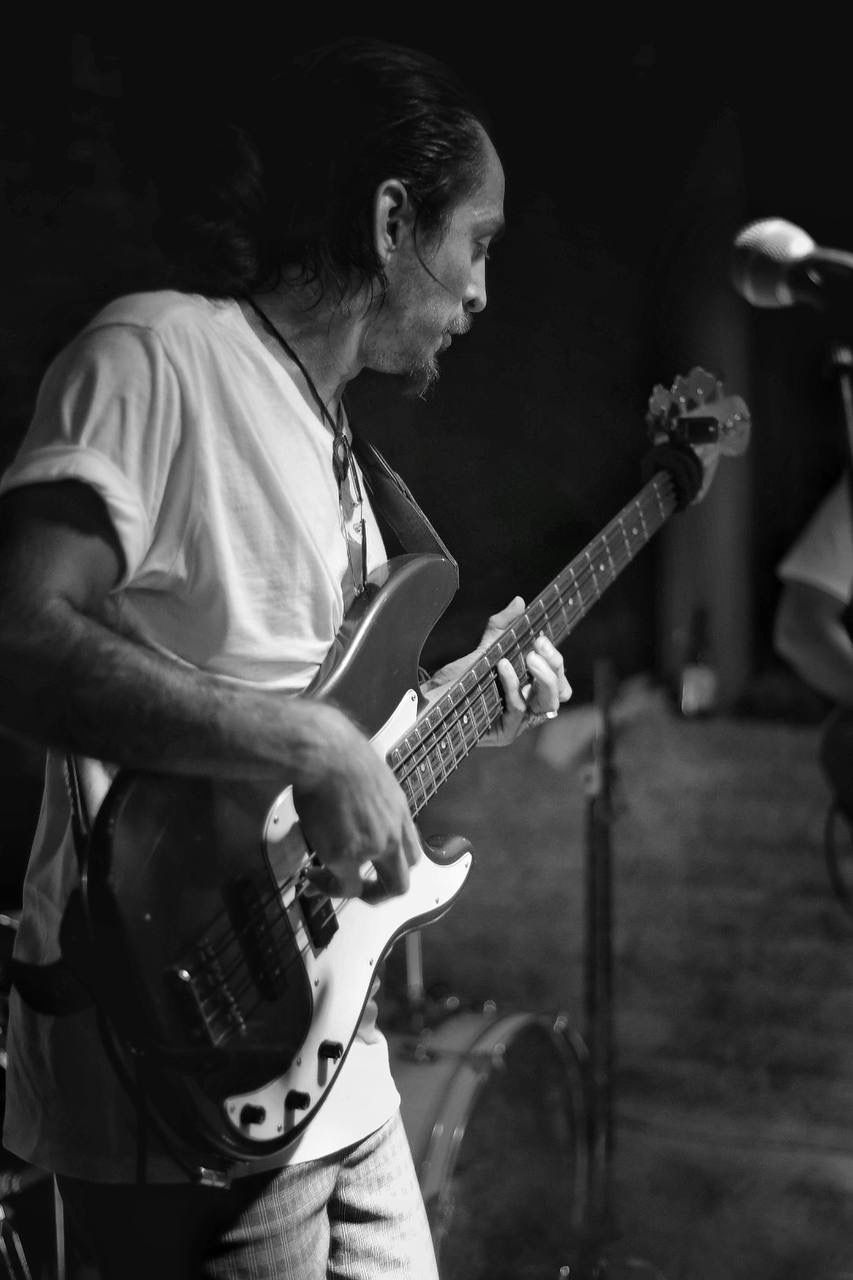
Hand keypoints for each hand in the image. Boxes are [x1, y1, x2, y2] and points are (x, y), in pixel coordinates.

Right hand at [292, 705, 420, 902]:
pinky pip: (343, 886)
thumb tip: (350, 800)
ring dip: (356, 893)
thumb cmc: (337, 752)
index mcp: (399, 811)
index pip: (411, 850)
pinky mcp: (345, 856)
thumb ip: (367, 798)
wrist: (324, 753)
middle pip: (404, 878)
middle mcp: (392, 833)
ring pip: (382, 890)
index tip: (370, 863)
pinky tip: (311, 877)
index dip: (392, 863)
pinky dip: (328, 887)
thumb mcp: (367, 775)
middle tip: (359, 889)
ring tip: (327, 885)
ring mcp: (372, 848)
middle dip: (381, 891)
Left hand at [428, 597, 571, 746]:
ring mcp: (518, 723)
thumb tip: (519, 601)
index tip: (542, 639)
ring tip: (530, 656)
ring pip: (546, 703)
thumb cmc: (459, 680)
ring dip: (542, 677)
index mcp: (530, 690)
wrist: (429, 702)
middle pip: (559, 692)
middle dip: (554, 666)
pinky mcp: (504, 733)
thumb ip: (501, 627)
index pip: (559, 680)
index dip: (556, 660)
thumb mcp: (483, 649)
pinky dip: (513, 684)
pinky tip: (503, 665)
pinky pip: (517, 708)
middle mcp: (529, 708)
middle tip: (539, 646)